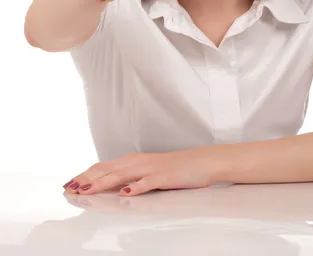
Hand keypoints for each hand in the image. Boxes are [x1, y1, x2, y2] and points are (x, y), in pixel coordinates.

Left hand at [63, 148, 217, 195]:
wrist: (201, 161)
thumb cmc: (175, 168)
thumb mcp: (148, 171)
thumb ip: (130, 177)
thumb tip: (112, 187)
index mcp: (133, 161)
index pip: (103, 167)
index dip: (85, 175)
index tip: (68, 184)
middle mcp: (137, 163)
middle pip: (107, 170)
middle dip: (86, 179)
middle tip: (69, 188)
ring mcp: (150, 169)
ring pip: (121, 175)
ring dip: (102, 183)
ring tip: (87, 190)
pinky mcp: (163, 176)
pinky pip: (146, 183)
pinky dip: (134, 188)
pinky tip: (125, 194)